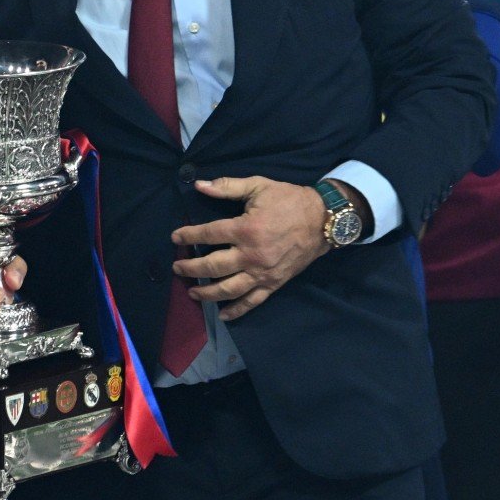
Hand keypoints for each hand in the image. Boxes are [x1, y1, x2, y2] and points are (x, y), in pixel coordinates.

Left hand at [172, 176, 329, 321]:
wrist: (322, 220)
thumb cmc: (289, 200)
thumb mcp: (258, 186)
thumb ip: (227, 186)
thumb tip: (199, 185)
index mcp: (246, 229)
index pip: (209, 234)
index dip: (189, 236)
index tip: (176, 238)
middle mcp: (251, 255)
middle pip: (213, 267)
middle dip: (191, 269)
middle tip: (178, 268)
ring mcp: (262, 272)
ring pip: (229, 289)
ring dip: (207, 293)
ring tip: (192, 293)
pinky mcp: (273, 283)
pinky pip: (252, 301)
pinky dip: (236, 311)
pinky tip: (222, 315)